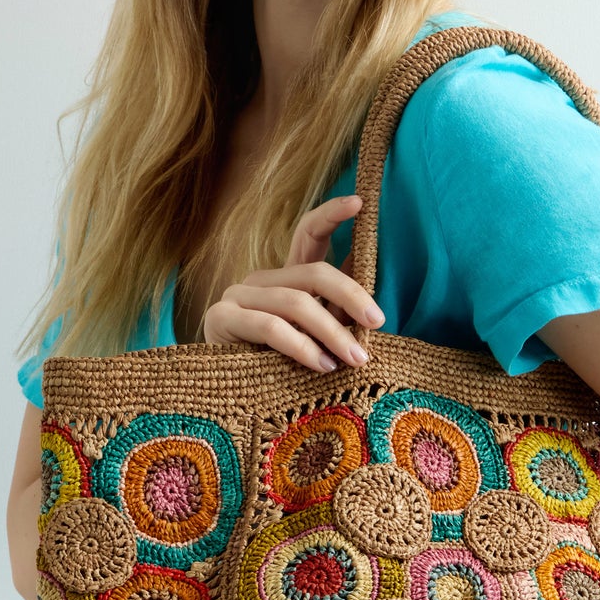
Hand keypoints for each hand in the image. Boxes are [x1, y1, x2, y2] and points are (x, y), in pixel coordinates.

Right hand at [201, 193, 383, 371]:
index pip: (308, 233)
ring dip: (332, 333)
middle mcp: (261, 279)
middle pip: (314, 273)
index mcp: (285, 278)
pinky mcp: (221, 318)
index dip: (331, 214)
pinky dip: (303, 347)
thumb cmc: (277, 367)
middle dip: (351, 296)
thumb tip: (367, 283)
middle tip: (377, 322)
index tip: (359, 202)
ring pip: (297, 303)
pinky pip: (271, 327)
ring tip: (355, 358)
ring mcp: (238, 295)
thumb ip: (336, 311)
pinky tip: (323, 365)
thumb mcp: (315, 336)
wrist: (225, 397)